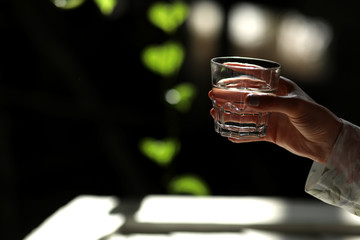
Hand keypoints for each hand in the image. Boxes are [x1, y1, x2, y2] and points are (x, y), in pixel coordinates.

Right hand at [209, 76, 342, 163]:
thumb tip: (247, 101)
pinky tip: (228, 135)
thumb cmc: (316, 117)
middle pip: (246, 97)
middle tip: (213, 96)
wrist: (327, 142)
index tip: (223, 74)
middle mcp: (273, 101)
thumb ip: (271, 103)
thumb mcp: (295, 106)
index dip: (239, 75)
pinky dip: (240, 134)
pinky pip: (252, 133)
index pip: (256, 78)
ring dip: (230, 115)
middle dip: (229, 97)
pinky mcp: (271, 132)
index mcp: (280, 88)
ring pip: (246, 115)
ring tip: (215, 114)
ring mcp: (270, 117)